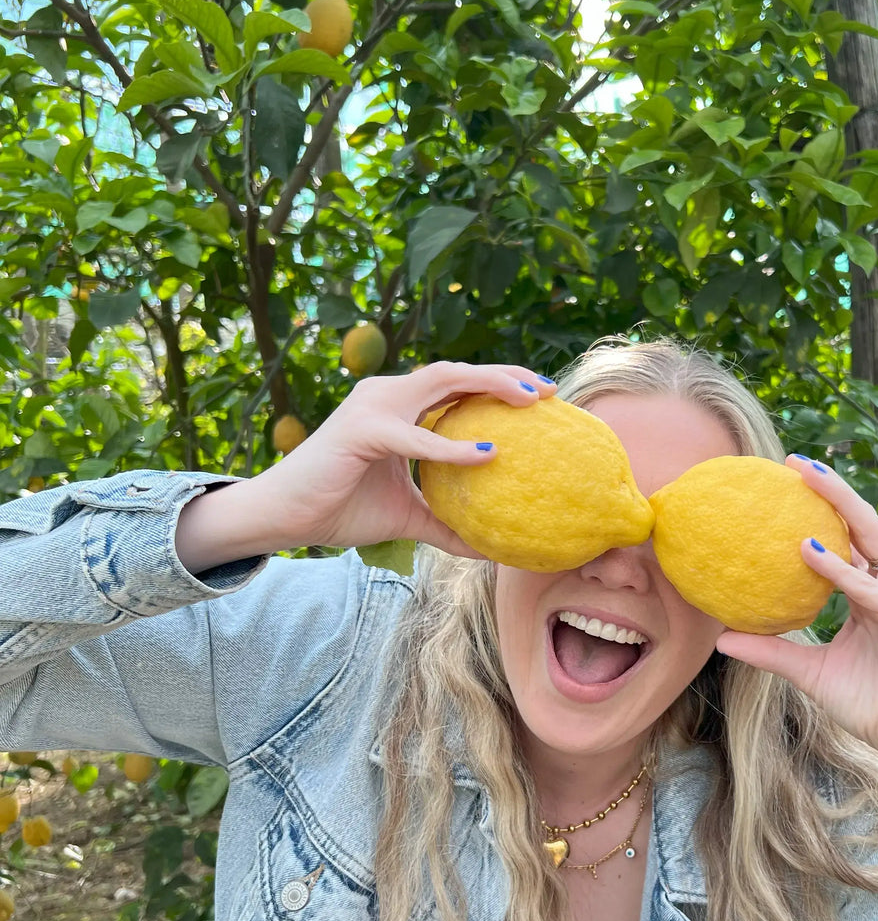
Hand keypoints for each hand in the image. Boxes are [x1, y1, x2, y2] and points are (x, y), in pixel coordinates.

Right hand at [175, 362, 553, 571]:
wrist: (285, 517)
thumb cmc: (340, 508)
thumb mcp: (408, 516)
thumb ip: (448, 524)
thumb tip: (491, 549)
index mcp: (398, 406)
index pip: (456, 384)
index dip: (500, 382)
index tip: (544, 396)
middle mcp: (387, 394)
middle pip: (455, 371)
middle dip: (505, 374)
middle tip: (548, 390)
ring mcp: (372, 406)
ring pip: (439, 381)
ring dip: (487, 386)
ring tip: (528, 402)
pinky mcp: (361, 430)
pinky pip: (415, 436)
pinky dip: (450, 446)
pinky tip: (486, 454)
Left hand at [715, 455, 877, 771]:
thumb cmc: (871, 705)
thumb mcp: (809, 672)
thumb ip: (771, 651)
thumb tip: (721, 638)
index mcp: (872, 593)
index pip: (847, 540)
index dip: (820, 510)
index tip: (782, 484)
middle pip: (863, 526)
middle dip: (832, 490)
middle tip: (795, 462)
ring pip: (874, 540)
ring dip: (841, 507)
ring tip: (808, 479)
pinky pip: (871, 588)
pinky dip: (841, 570)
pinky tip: (810, 550)